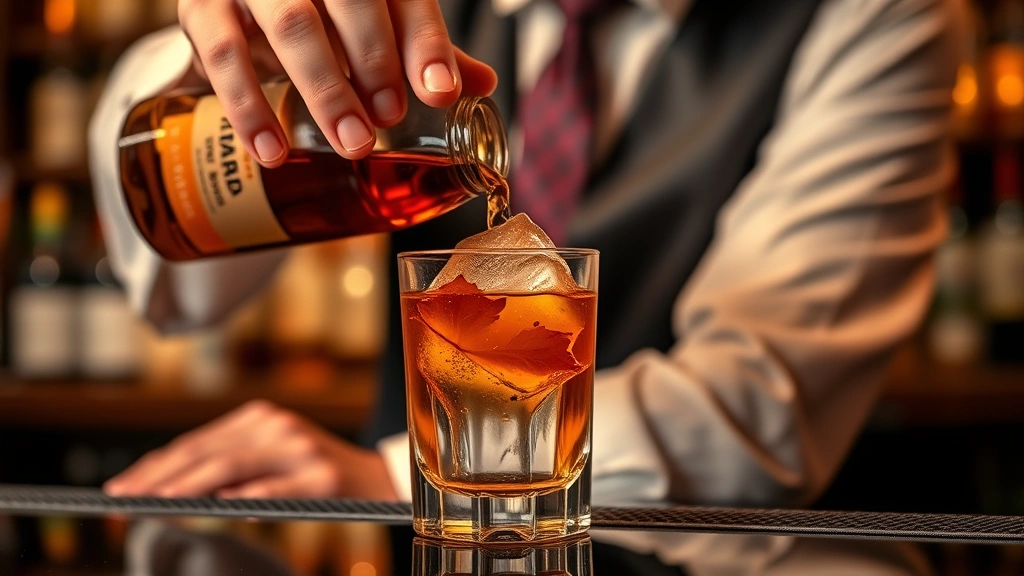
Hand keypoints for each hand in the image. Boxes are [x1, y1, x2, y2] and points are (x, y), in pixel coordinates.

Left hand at [104, 400, 398, 500]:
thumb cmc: (318, 476)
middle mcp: (278, 426)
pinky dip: (247, 496)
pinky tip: (220, 507)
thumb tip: (174, 490)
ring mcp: (300, 448)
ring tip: (156, 502)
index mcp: (262, 419)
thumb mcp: (272, 460)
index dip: (157, 463)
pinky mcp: (322, 475)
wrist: (380, 480)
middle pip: (207, 451)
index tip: (122, 485)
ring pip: (232, 466)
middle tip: (124, 496)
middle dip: (160, 475)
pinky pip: (277, 487)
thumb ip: (231, 469)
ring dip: (189, 485)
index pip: (198, 442)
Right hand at [177, 0, 498, 164]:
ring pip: (292, 26)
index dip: (425, 42)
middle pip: (350, 0)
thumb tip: (484, 84)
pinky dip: (250, 108)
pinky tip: (275, 152)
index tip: (441, 92)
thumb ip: (419, 47)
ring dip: (325, 89)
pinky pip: (223, 55)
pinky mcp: (203, 8)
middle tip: (390, 119)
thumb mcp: (373, 23)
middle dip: (375, 63)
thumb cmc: (321, 13)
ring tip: (352, 143)